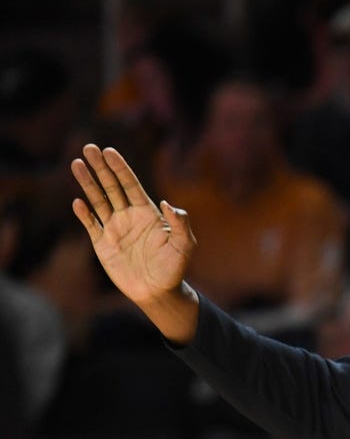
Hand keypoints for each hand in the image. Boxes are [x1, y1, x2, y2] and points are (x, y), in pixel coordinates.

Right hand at [71, 144, 199, 342]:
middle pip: (112, 187)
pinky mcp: (103, 244)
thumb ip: (180, 224)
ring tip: (77, 163)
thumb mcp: (184, 245)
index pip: (131, 185)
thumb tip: (169, 204)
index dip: (121, 168)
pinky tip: (78, 202)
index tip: (110, 151)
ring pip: (98, 201)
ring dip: (88, 183)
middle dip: (101, 167)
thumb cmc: (174, 267)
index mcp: (148, 213)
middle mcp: (129, 216)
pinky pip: (91, 225)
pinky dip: (84, 214)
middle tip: (89, 147)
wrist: (158, 291)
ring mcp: (115, 229)